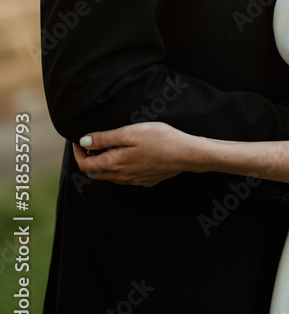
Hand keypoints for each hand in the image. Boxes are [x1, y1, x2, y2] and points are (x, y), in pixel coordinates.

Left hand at [72, 121, 196, 186]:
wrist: (185, 154)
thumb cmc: (159, 139)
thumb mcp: (129, 133)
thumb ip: (105, 138)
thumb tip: (84, 142)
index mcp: (114, 164)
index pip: (85, 165)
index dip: (78, 153)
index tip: (78, 141)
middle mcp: (121, 176)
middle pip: (95, 173)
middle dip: (88, 159)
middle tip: (91, 143)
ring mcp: (133, 180)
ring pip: (109, 176)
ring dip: (103, 164)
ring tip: (108, 146)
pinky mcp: (145, 180)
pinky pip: (124, 177)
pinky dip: (118, 167)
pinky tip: (127, 154)